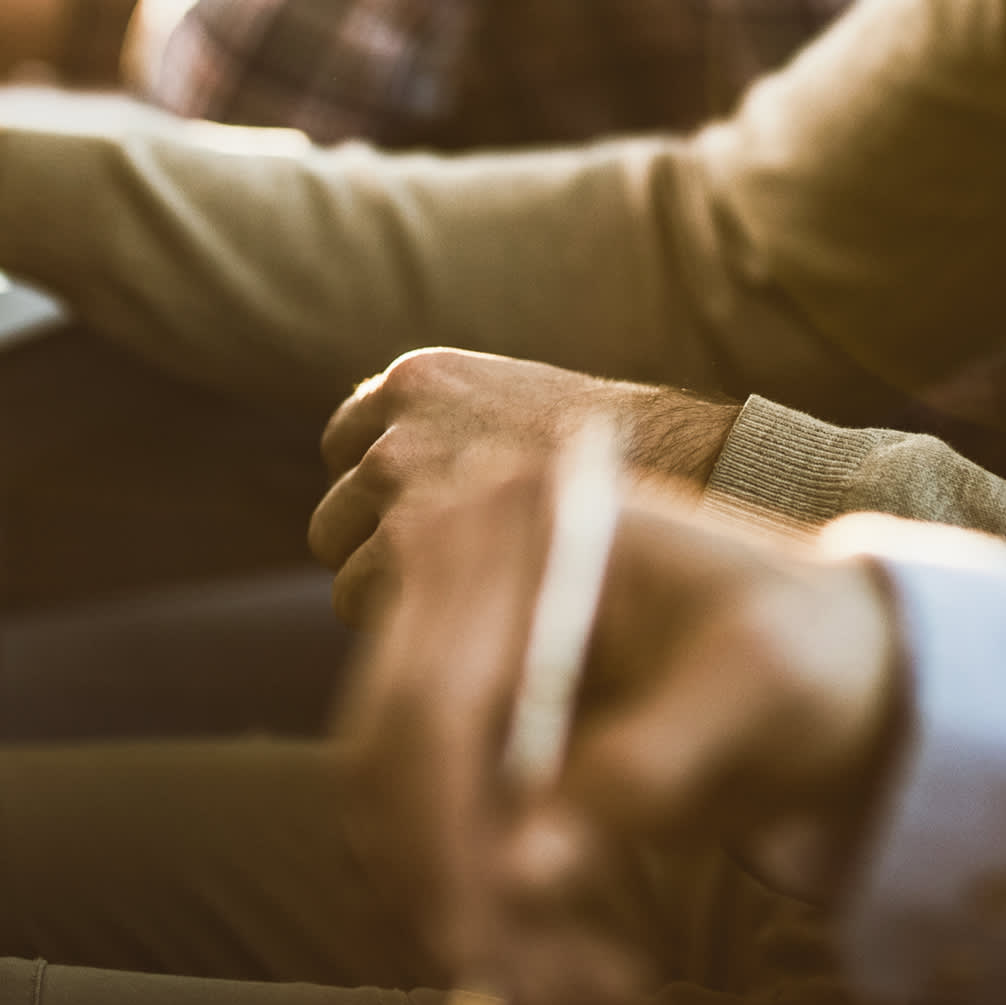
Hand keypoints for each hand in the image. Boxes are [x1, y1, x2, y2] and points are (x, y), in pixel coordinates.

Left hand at [311, 349, 737, 625]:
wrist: (671, 470)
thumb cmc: (599, 458)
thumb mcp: (510, 400)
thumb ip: (443, 427)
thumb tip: (373, 474)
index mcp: (414, 380)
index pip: (345, 449)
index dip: (382, 497)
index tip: (429, 527)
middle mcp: (392, 427)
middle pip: (334, 516)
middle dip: (376, 551)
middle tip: (450, 587)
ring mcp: (395, 485)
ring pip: (341, 569)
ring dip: (390, 596)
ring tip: (464, 614)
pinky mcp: (404, 539)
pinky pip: (357, 599)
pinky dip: (400, 622)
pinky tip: (461, 624)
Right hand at [335, 462, 906, 1004]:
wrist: (829, 655)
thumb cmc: (808, 650)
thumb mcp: (762, 691)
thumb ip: (649, 769)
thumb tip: (524, 874)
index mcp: (527, 526)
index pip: (434, 701)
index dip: (441, 837)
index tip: (478, 950)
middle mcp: (459, 566)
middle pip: (385, 759)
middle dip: (445, 893)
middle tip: (521, 1003)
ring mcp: (443, 641)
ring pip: (389, 811)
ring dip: (461, 915)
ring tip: (587, 998)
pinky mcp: (451, 717)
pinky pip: (420, 829)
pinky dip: (475, 907)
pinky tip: (574, 965)